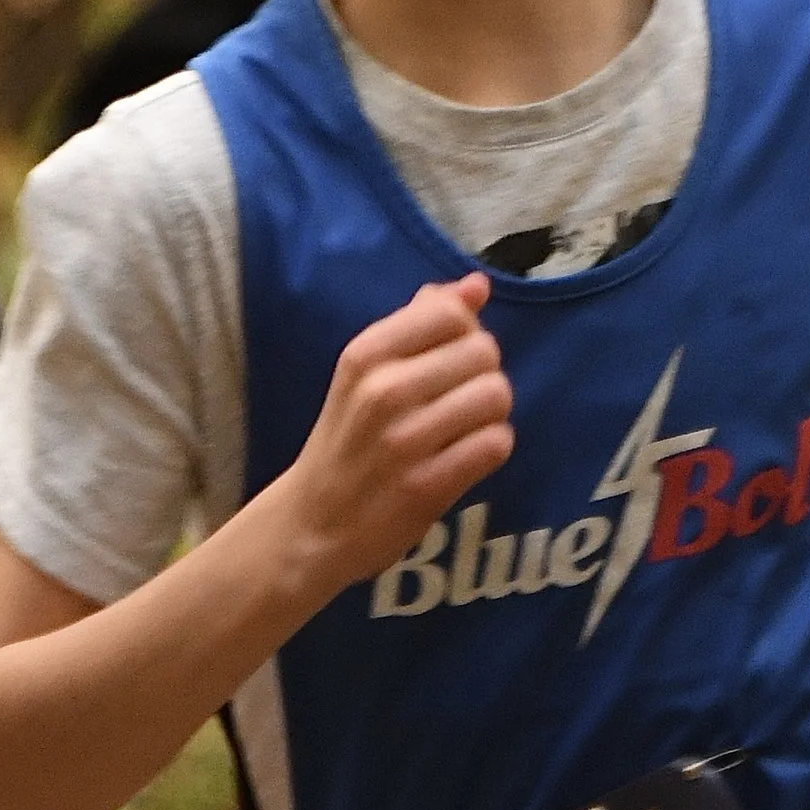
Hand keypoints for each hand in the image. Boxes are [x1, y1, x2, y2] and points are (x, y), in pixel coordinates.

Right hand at [277, 276, 513, 599]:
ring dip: (491, 414)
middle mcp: (382, 391)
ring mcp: (405, 440)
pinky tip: (467, 457)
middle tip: (458, 402)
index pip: (450, 314)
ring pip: (496, 397)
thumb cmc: (347, 440)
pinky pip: (496, 445)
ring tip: (465, 429)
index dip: (466, 333)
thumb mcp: (366, 373)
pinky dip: (490, 449)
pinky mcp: (427, 486)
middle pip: (483, 352)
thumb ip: (420, 323)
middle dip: (483, 374)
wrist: (313, 524)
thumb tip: (476, 285)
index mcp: (364, 355)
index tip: (451, 359)